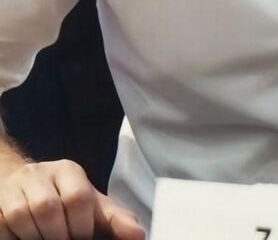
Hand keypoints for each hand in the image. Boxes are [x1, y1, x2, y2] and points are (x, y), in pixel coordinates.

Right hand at [0, 159, 144, 238]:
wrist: (23, 189)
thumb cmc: (64, 201)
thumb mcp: (91, 207)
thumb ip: (115, 220)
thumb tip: (138, 235)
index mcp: (69, 171)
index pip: (78, 197)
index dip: (81, 226)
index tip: (83, 237)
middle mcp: (41, 172)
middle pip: (49, 208)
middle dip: (58, 234)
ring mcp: (16, 186)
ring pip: (23, 216)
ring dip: (37, 237)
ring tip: (45, 238)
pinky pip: (4, 224)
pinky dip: (16, 237)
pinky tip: (26, 237)